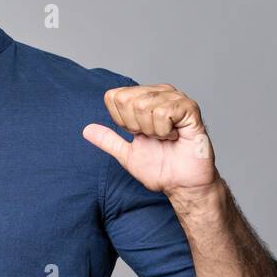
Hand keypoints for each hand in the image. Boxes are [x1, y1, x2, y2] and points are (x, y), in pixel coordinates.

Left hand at [82, 83, 218, 195]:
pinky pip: (163, 113)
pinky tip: (175, 136)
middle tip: (153, 137)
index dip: (121, 122)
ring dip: (152, 131)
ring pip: (144, 106)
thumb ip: (108, 140)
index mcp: (144, 98)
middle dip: (135, 126)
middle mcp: (160, 93)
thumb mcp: (127, 154)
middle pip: (126, 100)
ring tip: (165, 138)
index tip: (138, 135)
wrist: (182, 184)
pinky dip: (164, 132)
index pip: (114, 97)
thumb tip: (86, 130)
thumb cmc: (161, 168)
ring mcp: (176, 99)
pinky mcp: (190, 109)